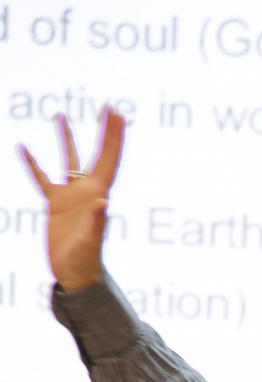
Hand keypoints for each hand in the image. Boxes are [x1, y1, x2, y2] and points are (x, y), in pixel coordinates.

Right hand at [19, 108, 124, 291]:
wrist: (74, 275)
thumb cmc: (85, 261)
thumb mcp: (90, 241)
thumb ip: (96, 222)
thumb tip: (103, 202)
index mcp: (98, 194)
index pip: (110, 159)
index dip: (114, 136)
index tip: (118, 114)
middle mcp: (87, 191)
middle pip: (97, 154)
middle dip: (104, 131)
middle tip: (108, 106)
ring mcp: (71, 196)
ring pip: (68, 160)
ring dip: (67, 139)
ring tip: (60, 115)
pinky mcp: (55, 205)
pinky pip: (41, 178)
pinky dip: (33, 163)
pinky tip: (23, 147)